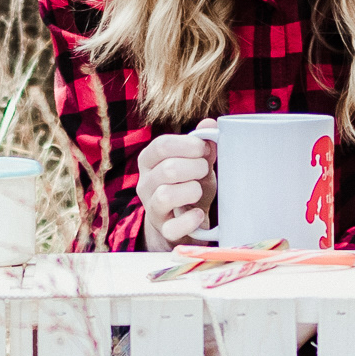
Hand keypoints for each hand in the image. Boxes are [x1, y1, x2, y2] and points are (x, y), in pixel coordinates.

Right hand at [138, 119, 218, 250]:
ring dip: (191, 190)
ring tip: (199, 190)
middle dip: (195, 167)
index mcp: (149, 161)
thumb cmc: (190, 184)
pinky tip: (198, 213)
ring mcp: (152, 208)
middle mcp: (145, 183)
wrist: (186, 221)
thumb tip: (210, 125)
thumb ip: (202, 145)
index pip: (161, 145)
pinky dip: (190, 220)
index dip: (188, 145)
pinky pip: (173, 227)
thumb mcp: (197, 162)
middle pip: (167, 169)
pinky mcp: (163, 230)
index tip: (205, 149)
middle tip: (205, 170)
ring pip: (165, 195)